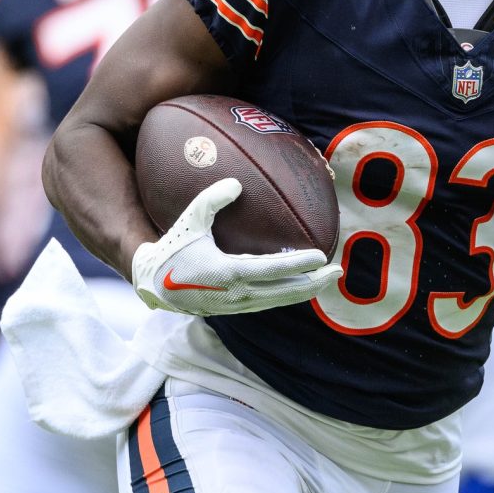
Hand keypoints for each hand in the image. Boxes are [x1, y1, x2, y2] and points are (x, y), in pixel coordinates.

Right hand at [130, 178, 340, 316]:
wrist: (154, 285)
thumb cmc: (173, 249)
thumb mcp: (190, 221)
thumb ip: (212, 199)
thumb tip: (237, 183)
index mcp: (228, 273)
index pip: (274, 271)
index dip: (300, 265)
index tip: (322, 256)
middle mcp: (237, 294)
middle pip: (286, 292)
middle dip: (315, 283)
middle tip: (339, 271)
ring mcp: (238, 305)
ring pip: (280, 300)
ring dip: (306, 291)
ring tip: (327, 279)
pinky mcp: (236, 309)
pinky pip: (270, 301)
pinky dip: (289, 294)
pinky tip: (302, 284)